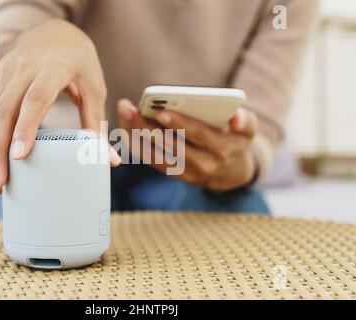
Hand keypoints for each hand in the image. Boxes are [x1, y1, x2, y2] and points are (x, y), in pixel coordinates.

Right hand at [0, 19, 120, 195]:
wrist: (54, 33)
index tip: (19, 156)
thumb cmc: (79, 63)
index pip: (36, 98)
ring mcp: (4, 71)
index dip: (27, 127)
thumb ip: (97, 122)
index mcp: (53, 67)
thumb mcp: (94, 87)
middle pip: (4, 110)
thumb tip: (110, 161)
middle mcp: (24, 67)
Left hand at [117, 99, 257, 190]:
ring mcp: (187, 173)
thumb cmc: (236, 141)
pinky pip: (153, 161)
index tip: (160, 112)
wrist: (231, 173)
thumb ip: (245, 121)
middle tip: (128, 108)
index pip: (198, 135)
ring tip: (123, 115)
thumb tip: (236, 118)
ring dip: (137, 135)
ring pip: (157, 155)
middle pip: (170, 145)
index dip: (180, 124)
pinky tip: (125, 129)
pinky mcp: (174, 175)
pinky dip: (138, 146)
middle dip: (147, 127)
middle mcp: (203, 165)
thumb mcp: (248, 130)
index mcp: (222, 150)